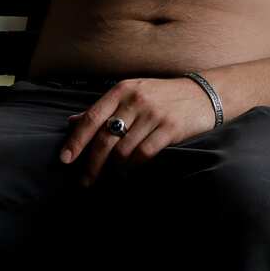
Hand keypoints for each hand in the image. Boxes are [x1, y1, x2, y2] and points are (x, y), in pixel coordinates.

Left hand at [58, 76, 218, 186]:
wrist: (204, 94)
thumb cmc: (162, 95)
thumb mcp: (131, 93)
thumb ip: (103, 108)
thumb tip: (72, 121)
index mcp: (122, 90)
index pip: (92, 117)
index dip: (76, 140)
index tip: (65, 159)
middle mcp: (136, 100)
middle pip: (105, 138)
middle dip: (92, 163)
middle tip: (85, 181)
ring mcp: (153, 114)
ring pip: (123, 150)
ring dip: (114, 168)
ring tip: (111, 177)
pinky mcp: (170, 128)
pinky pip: (144, 154)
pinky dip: (134, 166)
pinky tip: (131, 171)